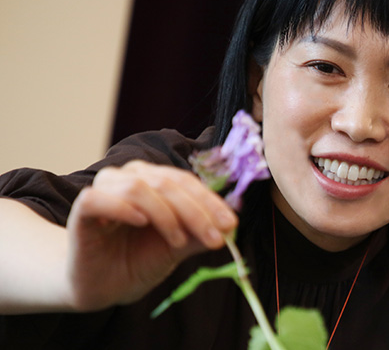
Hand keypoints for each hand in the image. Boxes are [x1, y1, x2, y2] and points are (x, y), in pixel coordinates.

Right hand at [65, 160, 236, 310]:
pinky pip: (99, 197)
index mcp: (153, 180)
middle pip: (167, 182)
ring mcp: (104, 190)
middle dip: (196, 211)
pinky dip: (123, 207)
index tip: (230, 224)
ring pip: (139, 187)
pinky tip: (141, 222)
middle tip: (214, 237)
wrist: (103, 287)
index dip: (210, 201)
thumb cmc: (138, 260)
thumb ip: (199, 234)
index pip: (186, 181)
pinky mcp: (82, 209)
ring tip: (177, 241)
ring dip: (166, 214)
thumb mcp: (177, 247)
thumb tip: (231, 226)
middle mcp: (129, 177)